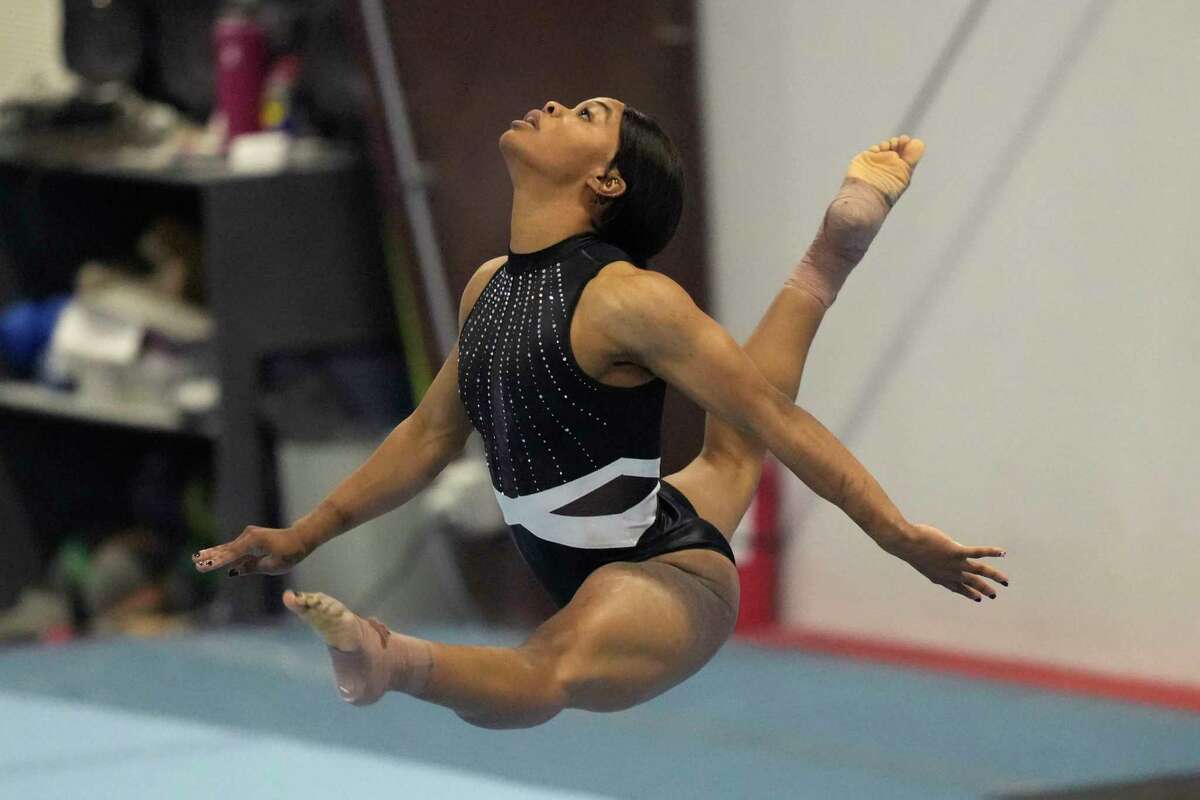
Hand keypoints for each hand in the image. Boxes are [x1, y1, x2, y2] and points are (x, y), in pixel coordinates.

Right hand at [192, 525, 311, 576]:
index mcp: (254, 542)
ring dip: (213, 554)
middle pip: (226, 550)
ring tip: (197, 558)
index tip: (204, 566)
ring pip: (228, 548)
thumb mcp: (272, 566)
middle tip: (195, 562)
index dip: (217, 562)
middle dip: (210, 557)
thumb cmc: (289, 553)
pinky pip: (235, 549)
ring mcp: (249, 536)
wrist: (299, 538)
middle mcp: (249, 536)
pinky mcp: (250, 539)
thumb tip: (233, 571)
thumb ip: (252, 568)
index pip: (232, 555)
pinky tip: (211, 557)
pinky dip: (224, 554)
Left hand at [880, 522, 1008, 602]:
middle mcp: (949, 573)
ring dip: (994, 576)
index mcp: (939, 577)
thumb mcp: (918, 558)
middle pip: (971, 583)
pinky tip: (1002, 553)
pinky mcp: (957, 551)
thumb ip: (928, 560)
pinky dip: (991, 552)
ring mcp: (954, 563)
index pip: (957, 587)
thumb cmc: (908, 547)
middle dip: (983, 589)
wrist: (905, 543)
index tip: (977, 598)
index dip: (968, 593)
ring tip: (1005, 582)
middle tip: (993, 595)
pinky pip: (978, 552)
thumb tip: (930, 553)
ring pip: (979, 571)